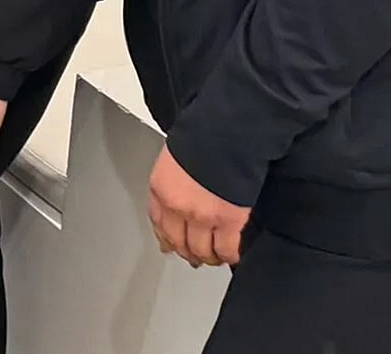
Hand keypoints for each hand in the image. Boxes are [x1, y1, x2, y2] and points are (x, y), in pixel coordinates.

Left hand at [147, 145, 249, 267]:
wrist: (227, 133)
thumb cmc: (203, 137)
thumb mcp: (175, 157)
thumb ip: (173, 180)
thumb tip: (180, 194)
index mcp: (160, 188)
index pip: (158, 222)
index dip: (166, 238)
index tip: (169, 245)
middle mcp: (177, 206)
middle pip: (179, 242)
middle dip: (187, 252)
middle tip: (195, 258)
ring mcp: (202, 216)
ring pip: (202, 250)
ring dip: (208, 257)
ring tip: (214, 258)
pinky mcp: (228, 220)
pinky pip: (226, 249)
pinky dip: (229, 256)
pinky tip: (232, 256)